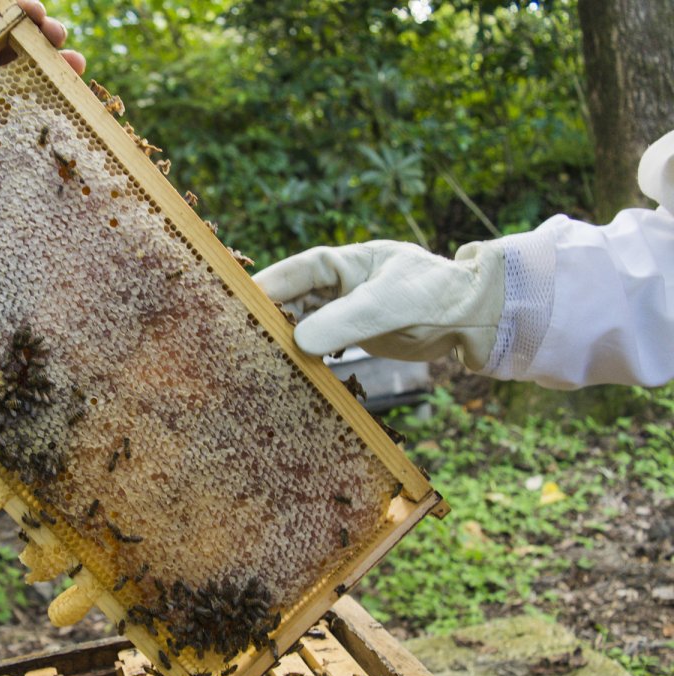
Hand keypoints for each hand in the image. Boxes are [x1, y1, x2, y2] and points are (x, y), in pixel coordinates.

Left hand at [0, 0, 85, 84]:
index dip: (29, 8)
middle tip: (54, 36)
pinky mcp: (19, 86)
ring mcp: (18, 62)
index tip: (34, 11)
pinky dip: (55, 88)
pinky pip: (40, 85)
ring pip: (47, 58)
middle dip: (50, 32)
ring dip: (63, 60)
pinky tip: (68, 93)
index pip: (17, 8)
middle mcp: (12, 37)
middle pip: (39, 32)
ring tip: (75, 64)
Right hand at [252, 240, 504, 368]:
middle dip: (267, 320)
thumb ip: (345, 321)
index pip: (294, 271)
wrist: (477, 319)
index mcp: (345, 262)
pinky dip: (303, 359)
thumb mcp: (389, 306)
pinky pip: (318, 346)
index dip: (264, 288)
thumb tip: (297, 342)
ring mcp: (344, 310)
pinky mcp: (353, 336)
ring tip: (257, 363)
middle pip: (290, 300)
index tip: (236, 308)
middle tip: (239, 343)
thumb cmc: (437, 297)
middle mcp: (339, 284)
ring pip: (300, 325)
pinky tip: (289, 375)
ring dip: (283, 342)